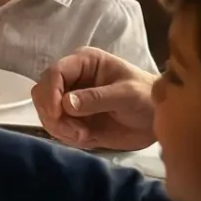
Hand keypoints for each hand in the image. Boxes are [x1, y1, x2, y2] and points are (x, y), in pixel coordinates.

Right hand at [31, 48, 157, 150]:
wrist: (157, 120)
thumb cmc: (147, 98)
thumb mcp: (126, 95)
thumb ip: (97, 98)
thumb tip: (65, 103)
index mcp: (83, 63)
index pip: (54, 72)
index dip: (50, 93)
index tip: (56, 114)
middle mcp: (72, 78)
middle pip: (42, 92)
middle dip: (52, 114)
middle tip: (75, 130)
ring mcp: (70, 99)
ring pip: (45, 112)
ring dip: (59, 127)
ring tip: (83, 135)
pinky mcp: (73, 119)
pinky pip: (56, 127)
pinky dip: (65, 135)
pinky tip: (84, 137)